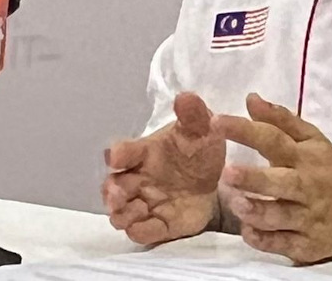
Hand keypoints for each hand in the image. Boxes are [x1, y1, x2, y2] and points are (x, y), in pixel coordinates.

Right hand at [102, 91, 225, 244]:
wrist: (220, 176)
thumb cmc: (200, 148)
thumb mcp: (202, 128)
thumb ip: (193, 114)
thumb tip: (185, 97)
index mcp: (144, 153)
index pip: (122, 152)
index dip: (117, 154)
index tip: (117, 157)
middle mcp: (138, 179)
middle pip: (112, 188)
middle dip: (111, 192)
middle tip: (118, 193)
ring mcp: (146, 203)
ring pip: (120, 214)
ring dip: (123, 213)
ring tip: (137, 207)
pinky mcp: (160, 225)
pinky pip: (142, 233)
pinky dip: (141, 231)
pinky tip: (150, 223)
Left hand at [213, 92, 331, 263]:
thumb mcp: (313, 141)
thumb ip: (280, 120)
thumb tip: (250, 99)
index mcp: (306, 157)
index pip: (274, 139)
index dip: (245, 130)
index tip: (217, 121)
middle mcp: (306, 187)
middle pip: (278, 182)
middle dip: (253, 178)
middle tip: (227, 173)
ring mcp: (306, 219)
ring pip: (277, 217)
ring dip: (254, 211)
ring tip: (236, 204)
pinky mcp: (306, 246)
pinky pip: (280, 244)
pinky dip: (262, 239)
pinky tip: (248, 230)